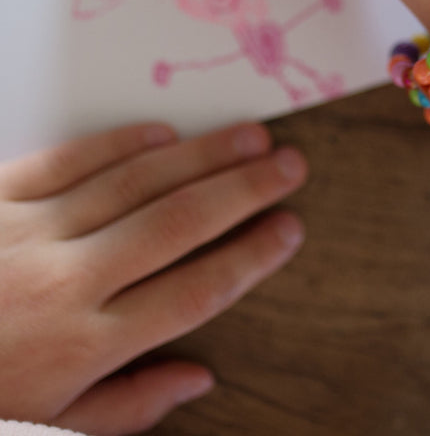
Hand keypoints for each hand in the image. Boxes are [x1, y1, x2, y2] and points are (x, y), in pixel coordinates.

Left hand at [0, 121, 305, 434]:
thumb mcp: (46, 425)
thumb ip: (128, 406)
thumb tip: (201, 377)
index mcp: (85, 346)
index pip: (195, 291)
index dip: (251, 255)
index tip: (291, 227)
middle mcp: (67, 282)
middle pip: (177, 223)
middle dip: (243, 190)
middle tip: (289, 163)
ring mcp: (29, 232)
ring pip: (135, 182)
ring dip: (200, 156)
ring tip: (249, 136)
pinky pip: (69, 160)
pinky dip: (120, 143)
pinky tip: (163, 133)